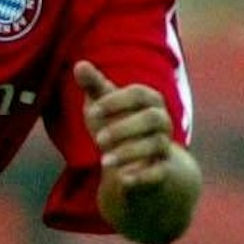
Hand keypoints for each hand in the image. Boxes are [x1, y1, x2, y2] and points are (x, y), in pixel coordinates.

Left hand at [75, 61, 175, 189]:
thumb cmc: (116, 122)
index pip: (139, 94)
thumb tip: (79, 64)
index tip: (93, 111)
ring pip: (156, 145)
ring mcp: (164, 145)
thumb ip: (94, 86)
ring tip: (104, 160)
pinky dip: (141, 175)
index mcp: (149, 100)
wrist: (137, 160)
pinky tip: (122, 178)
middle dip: (124, 128)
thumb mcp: (104, 104)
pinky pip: (159, 172)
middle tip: (98, 140)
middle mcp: (162, 121)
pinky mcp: (163, 170)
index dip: (116, 101)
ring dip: (129, 152)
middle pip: (152, 119)